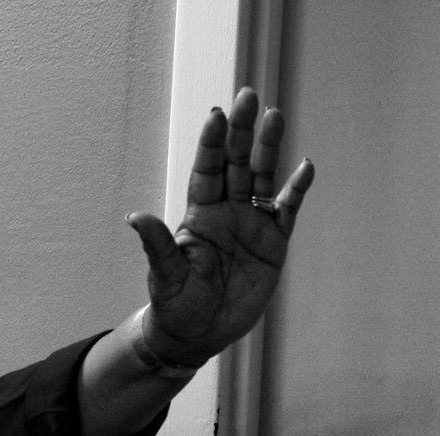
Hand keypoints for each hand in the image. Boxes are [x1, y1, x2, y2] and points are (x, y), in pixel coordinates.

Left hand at [126, 87, 314, 366]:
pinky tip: (305, 166)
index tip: (216, 115)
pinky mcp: (273, 243)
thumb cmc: (175, 304)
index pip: (206, 171)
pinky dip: (296, 190)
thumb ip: (158, 245)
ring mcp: (251, 224)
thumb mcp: (166, 276)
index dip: (210, 144)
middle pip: (235, 163)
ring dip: (268, 148)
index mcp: (198, 216)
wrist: (198, 335)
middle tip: (248, 96)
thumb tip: (135, 217)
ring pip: (261, 177)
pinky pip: (286, 210)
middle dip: (241, 131)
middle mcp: (226, 212)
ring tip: (275, 115)